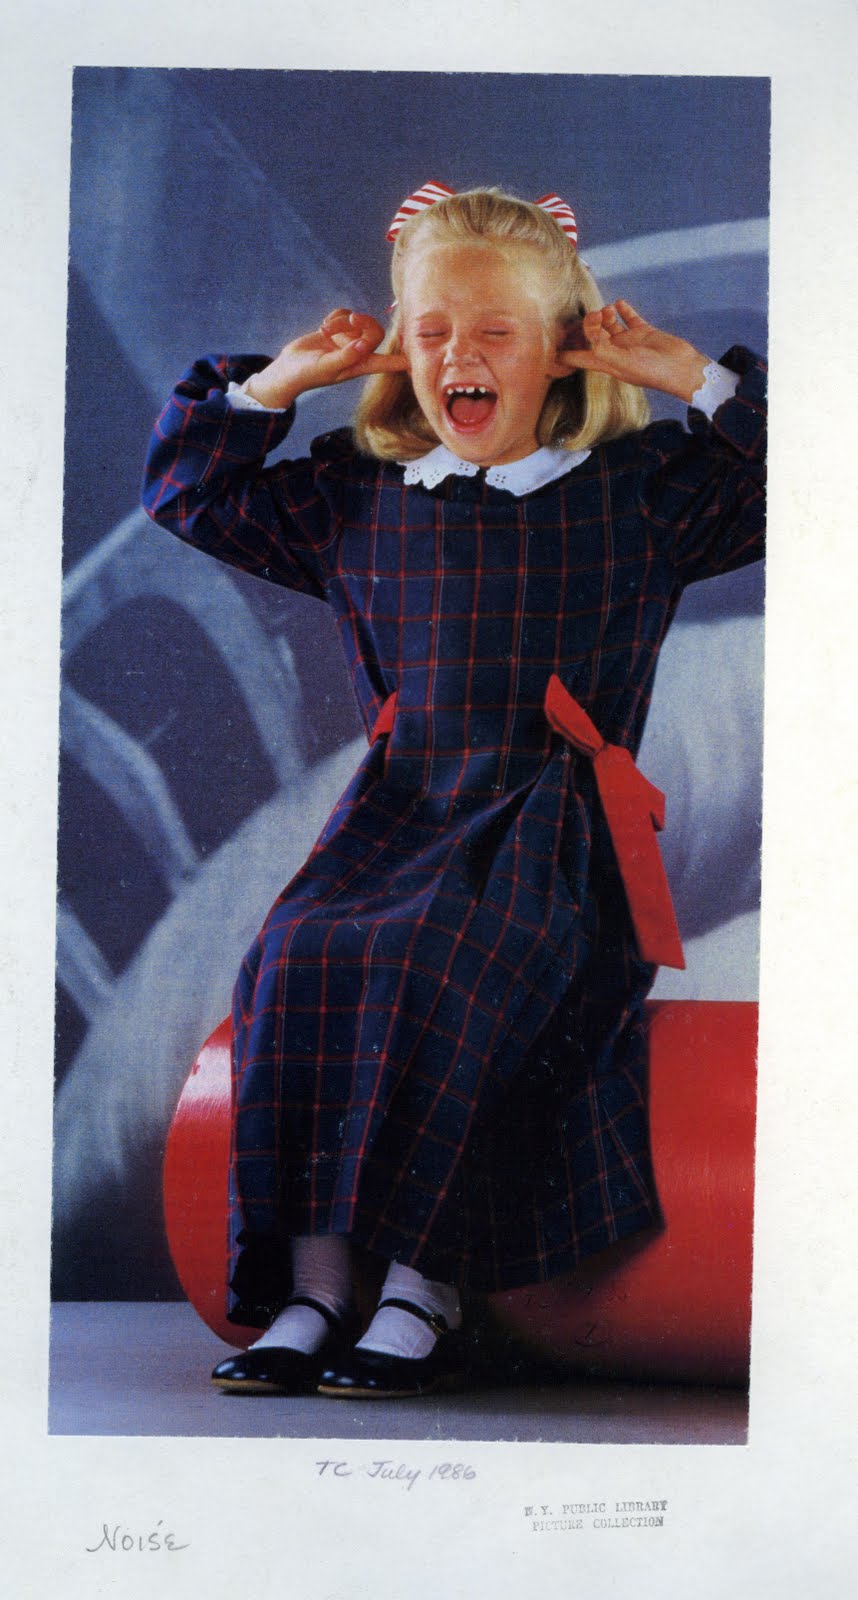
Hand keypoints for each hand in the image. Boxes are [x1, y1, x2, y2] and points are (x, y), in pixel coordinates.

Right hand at [245, 309, 407, 407]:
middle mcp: (357, 353)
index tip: (417, 359)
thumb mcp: (326, 367)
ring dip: (342, 320)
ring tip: (324, 330)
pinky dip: (335, 317)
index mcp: (359, 365)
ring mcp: (347, 341)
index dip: (401, 360)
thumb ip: (345, 357)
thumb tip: (363, 345)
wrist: (288, 369)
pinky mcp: (337, 331)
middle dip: (363, 321)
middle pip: (374, 331)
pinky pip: (344, 314)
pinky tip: (324, 327)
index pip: (386, 363)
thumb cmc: (306, 374)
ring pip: (357, 320)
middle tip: (349, 318)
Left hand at [554, 300, 708, 402]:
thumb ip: (602, 348)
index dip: (563, 356)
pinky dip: (623, 310)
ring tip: (609, 310)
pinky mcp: (644, 332)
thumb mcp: (621, 361)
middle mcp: (614, 352)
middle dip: (587, 325)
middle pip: (592, 336)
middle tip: (594, 315)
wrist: (681, 368)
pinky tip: (619, 303)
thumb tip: (588, 333)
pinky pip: (629, 318)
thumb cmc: (652, 370)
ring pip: (609, 325)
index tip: (547, 351)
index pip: (578, 359)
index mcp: (606, 363)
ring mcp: (629, 342)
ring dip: (605, 314)